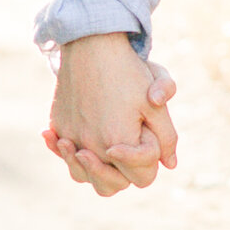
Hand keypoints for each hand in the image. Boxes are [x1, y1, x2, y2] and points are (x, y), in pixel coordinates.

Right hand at [44, 37, 178, 194]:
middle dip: (122, 175)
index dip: (149, 161)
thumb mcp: (155, 104)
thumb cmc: (128, 72)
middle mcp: (90, 146)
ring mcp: (70, 137)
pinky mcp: (58, 125)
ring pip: (81, 175)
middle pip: (110, 186)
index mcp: (117, 143)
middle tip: (124, 154)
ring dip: (93, 170)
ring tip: (98, 154)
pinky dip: (68, 152)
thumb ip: (166, 137)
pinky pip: (62, 151)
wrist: (92, 44)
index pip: (141, 177)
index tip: (142, 137)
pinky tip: (72, 142)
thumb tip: (170, 164)